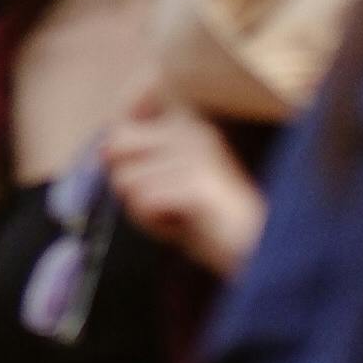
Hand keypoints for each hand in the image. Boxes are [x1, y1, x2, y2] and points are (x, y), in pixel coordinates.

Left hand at [100, 88, 266, 278]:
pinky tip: (186, 228)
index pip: (130, 106)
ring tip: (181, 218)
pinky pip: (143, 202)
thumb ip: (137, 162)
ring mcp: (195, 153)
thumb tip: (104, 150)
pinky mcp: (196, 182)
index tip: (137, 168)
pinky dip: (155, 225)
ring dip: (143, 212)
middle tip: (163, 204)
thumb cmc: (211, 224)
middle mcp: (191, 128)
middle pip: (116, 144)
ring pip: (125, 180)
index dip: (118, 141)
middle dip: (128, 182)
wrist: (258, 255)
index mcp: (187, 121)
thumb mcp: (169, 183)